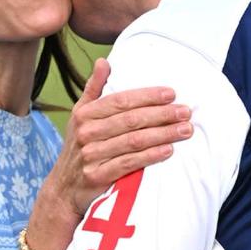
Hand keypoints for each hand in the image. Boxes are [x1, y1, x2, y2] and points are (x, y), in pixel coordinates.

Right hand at [50, 58, 192, 214]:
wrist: (64, 188)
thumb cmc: (80, 146)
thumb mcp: (81, 115)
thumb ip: (94, 88)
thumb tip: (104, 61)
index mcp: (85, 114)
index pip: (121, 100)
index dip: (147, 96)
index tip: (171, 94)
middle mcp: (87, 132)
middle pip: (131, 120)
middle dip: (162, 115)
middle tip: (185, 112)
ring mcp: (91, 155)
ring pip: (134, 141)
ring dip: (163, 134)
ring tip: (185, 130)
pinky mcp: (98, 176)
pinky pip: (129, 163)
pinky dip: (151, 156)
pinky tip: (168, 150)